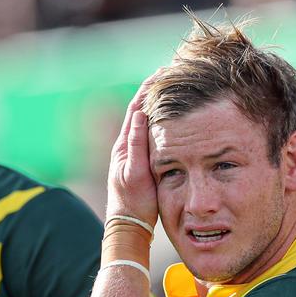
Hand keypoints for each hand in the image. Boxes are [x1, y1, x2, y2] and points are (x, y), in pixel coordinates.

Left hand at [106, 75, 159, 227]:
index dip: (147, 90)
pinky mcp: (140, 162)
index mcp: (124, 145)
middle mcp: (126, 146)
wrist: (129, 223)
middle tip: (168, 74)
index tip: (160, 73)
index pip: (136, 109)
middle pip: (140, 111)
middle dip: (153, 92)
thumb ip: (136, 144)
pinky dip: (158, 121)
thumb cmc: (133, 201)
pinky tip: (168, 118)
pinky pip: (150, 135)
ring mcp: (133, 154)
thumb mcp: (136, 172)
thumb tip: (140, 113)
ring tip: (170, 89)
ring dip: (156, 104)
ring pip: (145, 122)